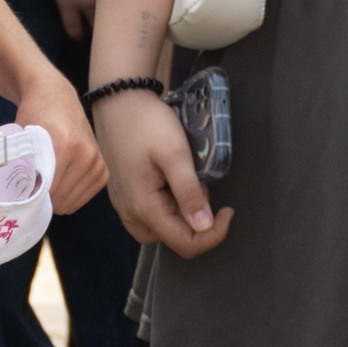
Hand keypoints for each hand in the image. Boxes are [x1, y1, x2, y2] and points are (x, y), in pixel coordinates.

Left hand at [12, 65, 106, 211]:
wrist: (57, 100)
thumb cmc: (35, 119)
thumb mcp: (22, 141)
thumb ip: (21, 170)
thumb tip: (18, 203)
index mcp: (66, 147)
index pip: (48, 192)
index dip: (30, 197)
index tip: (21, 190)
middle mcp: (87, 156)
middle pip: (61, 201)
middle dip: (44, 199)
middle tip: (33, 186)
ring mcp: (98, 163)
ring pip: (72, 203)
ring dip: (57, 199)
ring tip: (47, 182)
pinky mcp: (103, 170)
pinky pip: (83, 198)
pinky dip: (69, 196)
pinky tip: (61, 182)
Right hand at [94, 87, 232, 255]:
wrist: (119, 102)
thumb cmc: (147, 124)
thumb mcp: (176, 155)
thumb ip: (190, 193)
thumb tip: (204, 227)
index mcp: (144, 209)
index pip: (185, 244)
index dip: (213, 234)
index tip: (228, 210)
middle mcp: (131, 215)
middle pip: (174, 238)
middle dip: (197, 220)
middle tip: (202, 184)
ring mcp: (125, 206)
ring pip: (163, 227)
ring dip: (183, 212)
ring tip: (189, 179)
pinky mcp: (126, 196)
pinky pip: (152, 213)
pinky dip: (170, 203)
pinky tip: (174, 178)